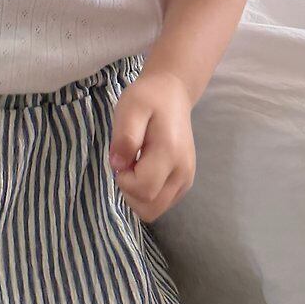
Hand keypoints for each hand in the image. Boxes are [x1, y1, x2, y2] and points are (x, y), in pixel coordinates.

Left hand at [109, 68, 196, 222]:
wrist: (172, 93)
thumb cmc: (148, 99)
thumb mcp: (130, 107)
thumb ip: (125, 137)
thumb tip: (118, 166)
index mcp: (170, 153)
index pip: (143, 189)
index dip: (124, 179)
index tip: (122, 157)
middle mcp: (183, 172)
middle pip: (150, 209)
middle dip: (130, 192)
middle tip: (128, 162)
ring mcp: (186, 180)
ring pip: (155, 210)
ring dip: (138, 194)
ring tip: (136, 164)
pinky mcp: (185, 183)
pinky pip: (161, 204)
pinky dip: (148, 194)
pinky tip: (145, 169)